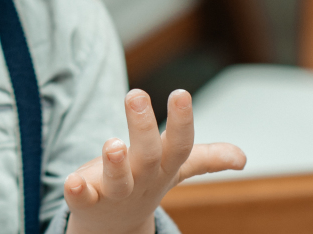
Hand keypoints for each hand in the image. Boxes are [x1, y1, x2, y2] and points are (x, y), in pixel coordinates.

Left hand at [64, 89, 245, 233]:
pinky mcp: (87, 202)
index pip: (179, 144)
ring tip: (112, 143)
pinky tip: (70, 179)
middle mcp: (142, 179)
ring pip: (118, 181)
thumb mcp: (176, 170)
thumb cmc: (145, 185)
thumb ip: (207, 159)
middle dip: (143, 126)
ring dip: (115, 163)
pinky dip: (76, 190)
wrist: (114, 227)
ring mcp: (115, 193)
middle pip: (147, 154)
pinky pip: (81, 198)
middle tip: (136, 94)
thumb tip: (242, 157)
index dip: (182, 121)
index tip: (180, 93)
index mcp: (163, 167)